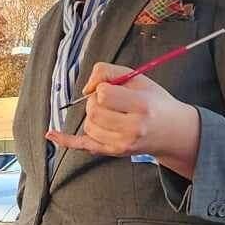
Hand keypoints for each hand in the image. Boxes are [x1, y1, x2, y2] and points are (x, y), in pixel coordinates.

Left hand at [47, 62, 200, 171]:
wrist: (173, 131)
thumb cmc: (155, 102)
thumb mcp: (138, 78)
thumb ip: (109, 71)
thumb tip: (86, 88)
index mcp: (141, 106)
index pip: (104, 94)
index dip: (104, 88)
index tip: (114, 89)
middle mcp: (132, 128)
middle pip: (93, 111)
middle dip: (95, 102)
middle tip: (111, 102)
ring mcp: (122, 144)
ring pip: (88, 125)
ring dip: (93, 115)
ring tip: (110, 113)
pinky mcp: (114, 152)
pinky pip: (84, 145)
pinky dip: (65, 140)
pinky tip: (51, 134)